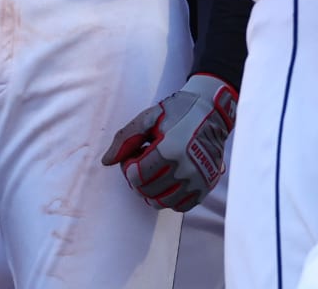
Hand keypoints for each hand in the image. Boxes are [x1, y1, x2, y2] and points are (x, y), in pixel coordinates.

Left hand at [102, 74, 236, 211]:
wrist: (211, 112)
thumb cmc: (177, 112)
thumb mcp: (147, 118)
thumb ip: (125, 139)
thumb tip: (106, 161)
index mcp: (169, 150)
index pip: (136, 176)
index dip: (128, 167)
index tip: (133, 155)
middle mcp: (185, 169)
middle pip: (147, 191)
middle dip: (137, 179)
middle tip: (142, 162)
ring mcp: (198, 181)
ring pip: (162, 203)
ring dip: (151, 191)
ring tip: (155, 171)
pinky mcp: (207, 187)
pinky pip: (181, 206)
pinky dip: (170, 198)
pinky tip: (168, 180)